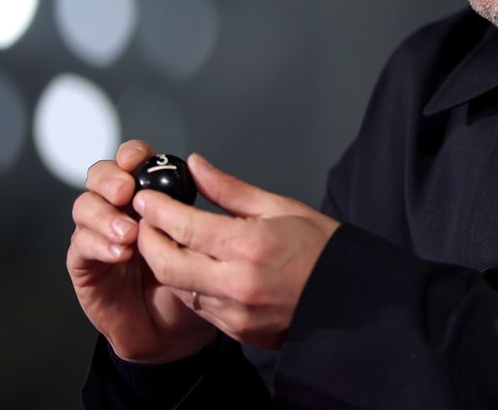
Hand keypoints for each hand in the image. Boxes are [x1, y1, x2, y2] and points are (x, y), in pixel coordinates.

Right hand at [67, 140, 217, 362]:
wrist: (179, 331)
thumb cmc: (195, 280)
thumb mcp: (208, 239)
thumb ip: (200, 203)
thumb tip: (199, 164)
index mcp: (149, 196)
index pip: (132, 162)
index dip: (131, 154)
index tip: (140, 160)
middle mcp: (120, 211)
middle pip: (99, 177)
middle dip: (110, 178)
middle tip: (126, 191)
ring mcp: (99, 237)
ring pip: (84, 208)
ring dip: (105, 215)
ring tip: (130, 232)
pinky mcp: (85, 267)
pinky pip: (81, 248)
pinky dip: (98, 245)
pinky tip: (121, 253)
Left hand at [132, 152, 339, 349]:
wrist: (350, 298)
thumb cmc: (323, 249)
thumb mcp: (281, 207)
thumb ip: (230, 190)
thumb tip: (197, 166)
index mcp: (251, 246)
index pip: (185, 227)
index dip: (158, 210)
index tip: (146, 197)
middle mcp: (238, 283)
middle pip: (167, 263)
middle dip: (148, 239)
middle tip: (147, 219)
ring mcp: (235, 312)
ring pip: (176, 287)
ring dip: (165, 263)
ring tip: (169, 241)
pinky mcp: (236, 330)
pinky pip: (197, 306)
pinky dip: (188, 285)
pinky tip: (196, 267)